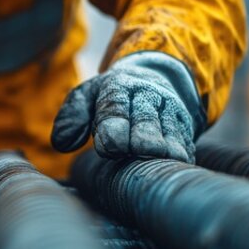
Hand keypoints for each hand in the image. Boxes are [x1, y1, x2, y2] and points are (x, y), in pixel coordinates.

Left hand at [50, 52, 203, 162]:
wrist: (154, 78)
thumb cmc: (111, 96)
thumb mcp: (86, 96)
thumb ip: (71, 116)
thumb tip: (61, 144)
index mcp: (120, 87)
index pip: (116, 108)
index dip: (114, 130)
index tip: (110, 148)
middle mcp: (149, 97)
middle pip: (147, 124)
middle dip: (140, 142)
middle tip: (132, 153)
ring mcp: (171, 113)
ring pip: (172, 138)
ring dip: (161, 156)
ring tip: (151, 167)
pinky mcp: (186, 129)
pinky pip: (187, 149)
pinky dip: (178, 161)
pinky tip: (167, 170)